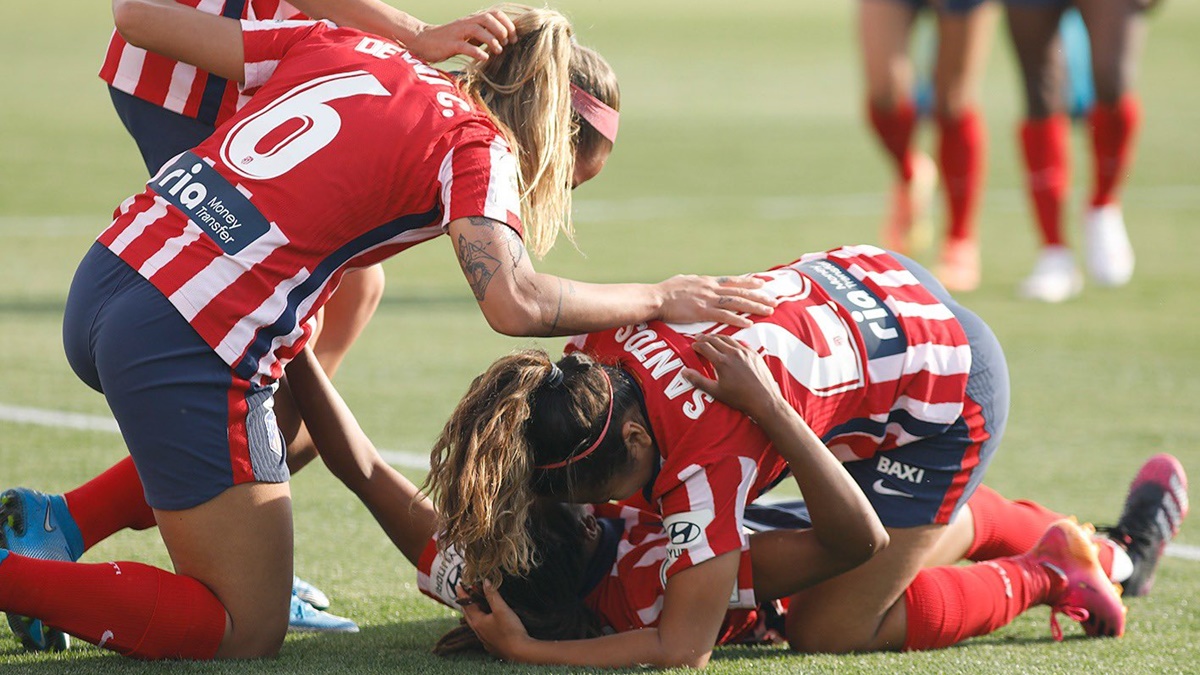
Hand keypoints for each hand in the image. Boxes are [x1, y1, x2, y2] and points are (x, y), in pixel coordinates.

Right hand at [406, 9, 516, 62]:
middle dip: (502, 29)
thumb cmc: (450, 40)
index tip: (514, 38)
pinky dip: (477, 52)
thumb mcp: (469, 35)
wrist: (424, 41)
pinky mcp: (450, 44)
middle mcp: (467, 23)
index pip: (495, 14)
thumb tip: (504, 40)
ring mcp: (458, 32)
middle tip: (508, 43)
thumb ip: (484, 35)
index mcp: (473, 20)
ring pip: (478, 29)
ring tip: (499, 50)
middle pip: (488, 18)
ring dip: (491, 40)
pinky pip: (465, 46)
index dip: (508, 24)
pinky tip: (484, 58)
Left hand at [457, 581, 531, 660]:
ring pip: (475, 623)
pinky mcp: (492, 644)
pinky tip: (487, 622)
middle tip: (464, 594)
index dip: (463, 594)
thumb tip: (485, 582)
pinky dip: (481, 622)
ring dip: (473, 613)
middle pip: (468, 615)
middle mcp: (478, 631)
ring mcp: (484, 640)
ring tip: (475, 606)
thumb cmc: (510, 630)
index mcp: (478, 622)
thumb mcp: (501, 609)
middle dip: (466, 604)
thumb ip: (492, 595)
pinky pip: (482, 631)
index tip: (459, 586)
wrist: (519, 652)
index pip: (467, 605)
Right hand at [657, 275, 775, 327]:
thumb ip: (693, 282)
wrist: (656, 298)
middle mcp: (711, 288)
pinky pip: (724, 316)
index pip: (732, 281)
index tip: (761, 284)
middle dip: (758, 296)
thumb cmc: (665, 291)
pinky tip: (748, 323)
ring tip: (768, 311)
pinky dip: (737, 319)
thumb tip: (695, 281)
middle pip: (740, 291)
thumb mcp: (682, 281)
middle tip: (773, 301)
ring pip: (737, 302)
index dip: (748, 283)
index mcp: (707, 282)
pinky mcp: (703, 311)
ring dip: (754, 307)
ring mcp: (708, 299)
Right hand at [683, 334, 783, 420]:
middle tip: (698, 338)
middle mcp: (733, 353)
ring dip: (717, 337)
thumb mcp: (716, 391)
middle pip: (715, 339)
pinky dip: (731, 341)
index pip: (705, 347)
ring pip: (728, 339)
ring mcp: (745, 352)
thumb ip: (698, 380)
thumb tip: (685, 372)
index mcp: (722, 362)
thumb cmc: (740, 398)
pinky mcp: (754, 354)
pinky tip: (729, 343)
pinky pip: (740, 343)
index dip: (697, 345)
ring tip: (711, 338)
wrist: (764, 400)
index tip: (693, 345)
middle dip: (705, 338)